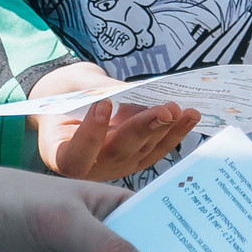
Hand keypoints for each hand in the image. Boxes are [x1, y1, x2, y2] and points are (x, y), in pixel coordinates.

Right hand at [31, 61, 201, 180]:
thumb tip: (130, 90)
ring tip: (182, 110)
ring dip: (167, 129)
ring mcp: (116, 165)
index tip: (103, 104)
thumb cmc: (63, 94)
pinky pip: (157, 148)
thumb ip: (95, 88)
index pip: (76, 156)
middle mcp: (91, 167)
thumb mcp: (71, 85)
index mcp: (62, 154)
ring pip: (143, 150)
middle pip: (118, 152)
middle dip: (145, 129)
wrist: (68, 103)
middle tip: (166, 110)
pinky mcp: (136, 158)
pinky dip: (175, 132)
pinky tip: (190, 116)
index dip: (91, 135)